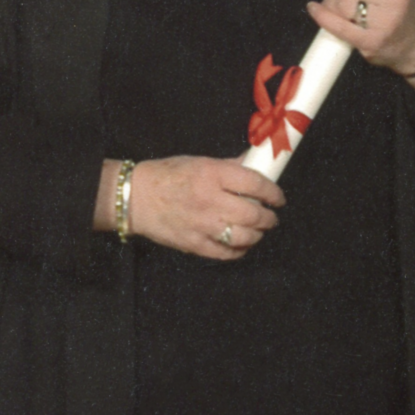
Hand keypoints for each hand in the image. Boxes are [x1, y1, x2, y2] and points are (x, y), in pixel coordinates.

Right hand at [129, 155, 284, 259]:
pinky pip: (226, 253)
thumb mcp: (200, 162)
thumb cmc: (168, 174)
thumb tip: (255, 163)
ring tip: (259, 230)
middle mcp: (210, 200)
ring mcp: (202, 225)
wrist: (136, 197)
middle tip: (271, 217)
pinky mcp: (194, 245)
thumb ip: (229, 166)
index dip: (273, 193)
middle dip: (269, 218)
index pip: (255, 184)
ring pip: (244, 237)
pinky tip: (242, 244)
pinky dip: (240, 251)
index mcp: (212, 174)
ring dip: (258, 235)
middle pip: (253, 214)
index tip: (279, 198)